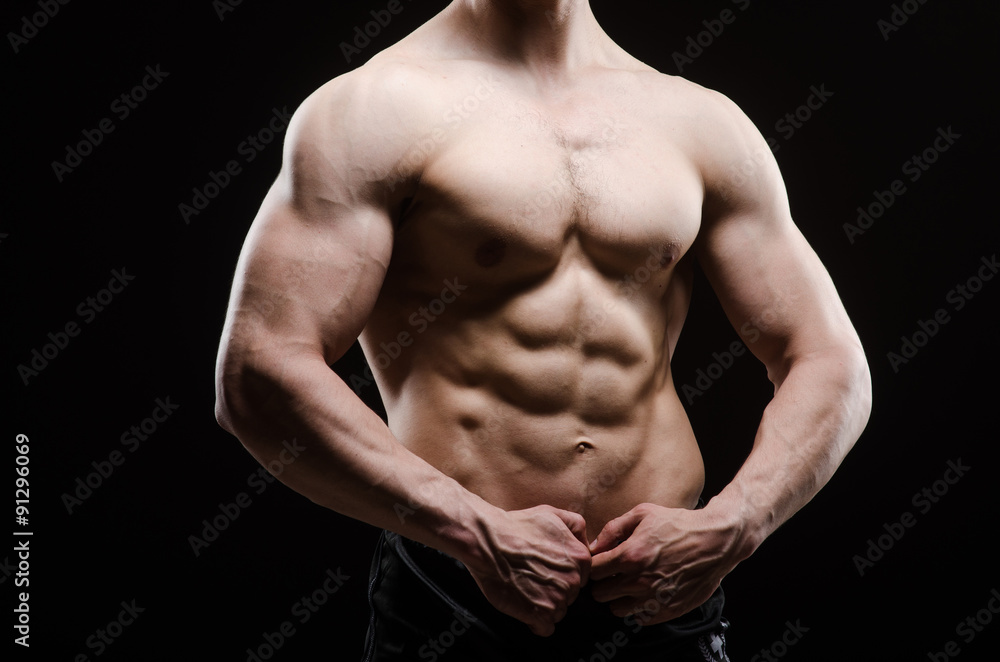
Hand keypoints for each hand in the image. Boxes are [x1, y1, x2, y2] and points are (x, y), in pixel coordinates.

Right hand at [464, 505, 591, 636]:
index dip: (563, 573)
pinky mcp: (539, 615)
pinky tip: (525, 607)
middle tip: (533, 577)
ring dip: (545, 605)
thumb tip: (585, 543)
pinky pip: (546, 628)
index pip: (581, 577)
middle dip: (555, 589)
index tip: (546, 568)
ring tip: (526, 590)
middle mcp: (573, 581)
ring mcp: (556, 599)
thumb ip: (576, 525)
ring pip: (559, 611)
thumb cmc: (517, 526)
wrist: (488, 542)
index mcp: (580, 558)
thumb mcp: (552, 514)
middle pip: (570, 595)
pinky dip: (536, 622)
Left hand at [589, 502, 744, 625]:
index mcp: (630, 556)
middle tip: (616, 573)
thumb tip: (595, 547)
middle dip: (604, 582)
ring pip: (616, 609)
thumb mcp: (643, 513)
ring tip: (631, 584)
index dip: (595, 565)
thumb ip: (613, 529)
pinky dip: (639, 607)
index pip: (593, 571)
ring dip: (620, 597)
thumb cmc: (679, 524)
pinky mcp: (667, 611)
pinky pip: (639, 617)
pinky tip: (648, 591)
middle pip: (600, 594)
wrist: (715, 542)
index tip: (603, 562)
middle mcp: (639, 581)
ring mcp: (653, 599)